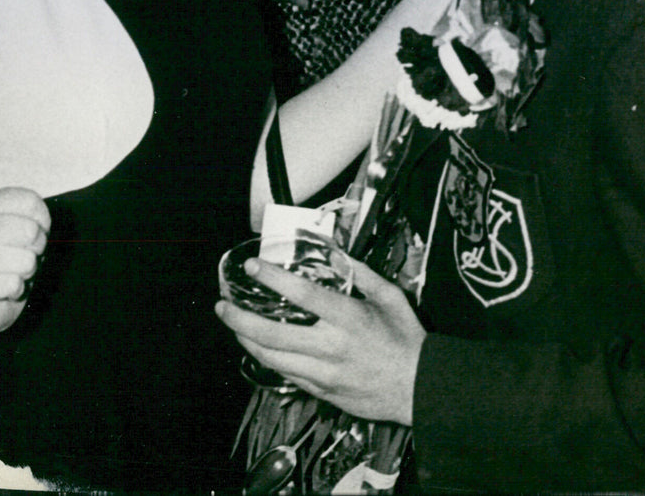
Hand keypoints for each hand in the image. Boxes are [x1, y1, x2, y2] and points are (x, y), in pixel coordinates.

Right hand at [0, 187, 50, 334]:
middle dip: (37, 247)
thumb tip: (33, 231)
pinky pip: (12, 284)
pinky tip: (3, 289)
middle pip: (29, 230)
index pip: (29, 201)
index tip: (33, 232)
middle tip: (25, 255)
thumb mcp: (24, 227)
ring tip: (13, 272)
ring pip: (24, 260)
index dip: (42, 221)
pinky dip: (16, 290)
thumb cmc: (9, 256)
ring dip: (27, 270)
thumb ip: (32, 218)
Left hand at [216, 256, 425, 424]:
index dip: (273, 279)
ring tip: (233, 325)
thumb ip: (362, 273)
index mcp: (349, 318)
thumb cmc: (407, 340)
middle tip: (223, 306)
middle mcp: (331, 347)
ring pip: (273, 359)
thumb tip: (338, 253)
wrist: (420, 389)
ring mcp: (324, 374)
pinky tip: (258, 347)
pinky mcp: (322, 392)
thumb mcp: (391, 297)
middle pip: (274, 334)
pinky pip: (287, 375)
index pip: (303, 295)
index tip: (253, 266)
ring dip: (247, 341)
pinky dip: (268, 360)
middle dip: (241, 319)